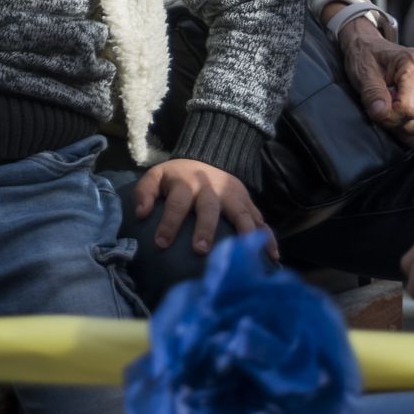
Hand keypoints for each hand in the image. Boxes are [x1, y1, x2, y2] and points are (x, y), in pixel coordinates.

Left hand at [132, 158, 267, 252]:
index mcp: (186, 183)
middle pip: (209, 208)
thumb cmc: (178, 177)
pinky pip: (260, 219)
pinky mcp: (248, 202)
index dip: (169, 223)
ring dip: (243, 233)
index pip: (177, 203)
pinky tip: (272, 256)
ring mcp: (233, 196)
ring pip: (240, 213)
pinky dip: (268, 237)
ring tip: (245, 255)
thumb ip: (145, 192)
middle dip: (205, 229)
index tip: (161, 244)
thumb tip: (140, 214)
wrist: (207, 158)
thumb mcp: (156, 176)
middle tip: (200, 250)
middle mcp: (211, 189)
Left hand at [337, 12, 413, 144]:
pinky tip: (398, 109)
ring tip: (389, 104)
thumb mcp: (363, 72)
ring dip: (399, 124)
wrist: (373, 49)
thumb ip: (371, 92)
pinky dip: (407, 125)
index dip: (388, 115)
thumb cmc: (366, 58)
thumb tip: (381, 113)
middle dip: (392, 120)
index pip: (409, 108)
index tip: (375, 107)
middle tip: (379, 104)